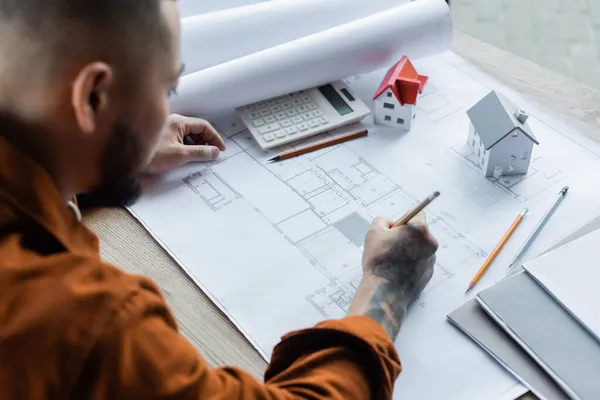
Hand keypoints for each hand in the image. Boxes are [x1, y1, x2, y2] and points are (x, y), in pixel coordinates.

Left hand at [144, 114, 225, 173]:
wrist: (127, 160)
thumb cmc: (151, 155)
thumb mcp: (180, 155)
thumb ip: (200, 152)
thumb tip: (215, 152)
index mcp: (178, 122)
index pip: (203, 125)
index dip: (214, 137)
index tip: (220, 149)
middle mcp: (173, 122)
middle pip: (196, 129)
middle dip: (206, 141)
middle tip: (212, 154)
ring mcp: (167, 129)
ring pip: (188, 135)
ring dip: (197, 145)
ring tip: (200, 157)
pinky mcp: (162, 138)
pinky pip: (180, 139)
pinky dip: (188, 146)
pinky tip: (188, 157)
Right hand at [348, 212, 437, 338]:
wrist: (384, 292)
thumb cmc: (380, 262)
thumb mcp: (373, 232)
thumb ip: (383, 220)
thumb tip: (389, 224)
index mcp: (420, 230)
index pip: (417, 213)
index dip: (403, 218)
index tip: (396, 226)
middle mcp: (430, 244)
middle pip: (419, 232)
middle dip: (405, 235)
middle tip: (389, 245)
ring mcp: (431, 260)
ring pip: (419, 248)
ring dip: (408, 250)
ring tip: (391, 259)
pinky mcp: (428, 274)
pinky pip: (419, 262)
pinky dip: (410, 263)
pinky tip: (396, 269)